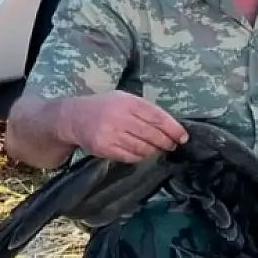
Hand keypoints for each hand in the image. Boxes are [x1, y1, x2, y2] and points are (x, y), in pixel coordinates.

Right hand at [62, 91, 189, 162]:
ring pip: (142, 147)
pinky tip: (144, 155)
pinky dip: (141, 157)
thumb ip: (143, 110)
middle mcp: (119, 117)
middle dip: (166, 142)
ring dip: (154, 151)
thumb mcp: (123, 99)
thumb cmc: (104, 107)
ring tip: (159, 151)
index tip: (183, 137)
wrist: (73, 117)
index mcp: (127, 101)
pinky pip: (130, 156)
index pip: (157, 116)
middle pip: (151, 134)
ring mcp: (110, 133)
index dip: (173, 128)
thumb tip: (170, 127)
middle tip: (172, 147)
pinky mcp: (104, 148)